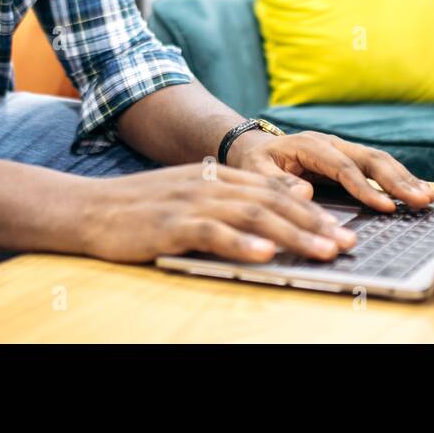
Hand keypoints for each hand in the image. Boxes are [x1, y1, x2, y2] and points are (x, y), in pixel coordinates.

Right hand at [78, 164, 357, 263]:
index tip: (343, 228)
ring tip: (322, 251)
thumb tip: (286, 200)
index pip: (273, 190)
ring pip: (251, 216)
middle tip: (347, 243)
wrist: (87, 208)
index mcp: (215, 176)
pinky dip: (240, 244)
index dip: (311, 209)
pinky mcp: (169, 225)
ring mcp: (189, 203)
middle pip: (271, 201)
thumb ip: (235, 195)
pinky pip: (211, 233)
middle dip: (314, 223)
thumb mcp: (192, 194)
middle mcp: (208, 185)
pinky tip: (264, 256)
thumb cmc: (140, 208)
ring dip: (292, 234)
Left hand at [226, 128, 433, 212]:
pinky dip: (398, 179)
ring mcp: (342, 148)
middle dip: (397, 180)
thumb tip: (304, 192)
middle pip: (369, 159)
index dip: (364, 187)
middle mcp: (330, 143)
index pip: (342, 166)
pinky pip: (377, 166)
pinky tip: (416, 192)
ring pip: (378, 160)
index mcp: (309, 145)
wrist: (253, 148)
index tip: (385, 206)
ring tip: (428, 198)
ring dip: (404, 179)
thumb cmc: (254, 163)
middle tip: (421, 200)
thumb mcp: (255, 172)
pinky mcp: (348, 158)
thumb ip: (277, 182)